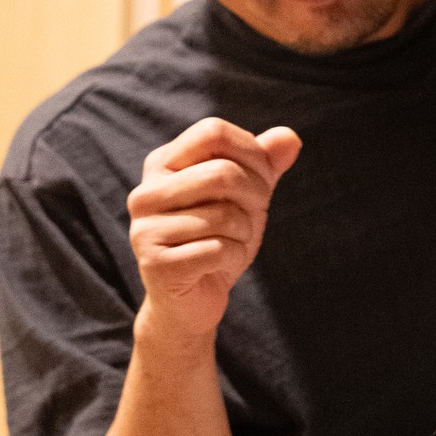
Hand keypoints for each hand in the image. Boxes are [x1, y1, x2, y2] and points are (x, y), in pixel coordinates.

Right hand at [127, 118, 301, 341]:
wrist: (191, 302)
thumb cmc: (218, 239)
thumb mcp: (246, 197)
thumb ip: (266, 165)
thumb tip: (290, 138)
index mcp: (163, 164)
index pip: (212, 132)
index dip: (251, 153)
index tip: (261, 179)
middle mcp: (146, 192)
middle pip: (222, 172)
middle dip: (255, 196)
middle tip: (253, 216)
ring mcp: (145, 229)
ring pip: (224, 215)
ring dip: (245, 233)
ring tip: (230, 243)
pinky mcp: (156, 264)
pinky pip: (218, 249)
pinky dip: (234, 257)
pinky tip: (220, 265)